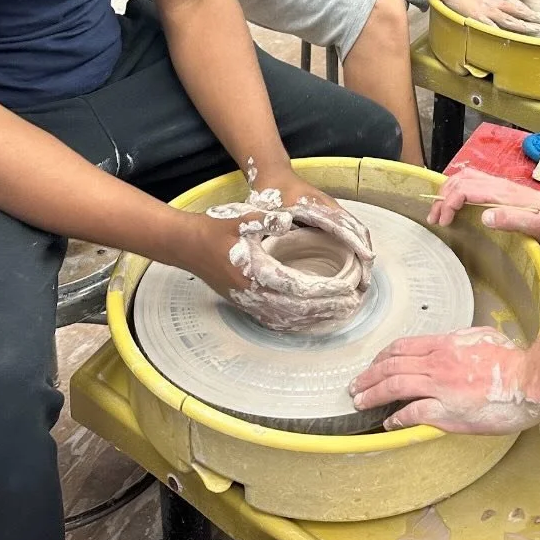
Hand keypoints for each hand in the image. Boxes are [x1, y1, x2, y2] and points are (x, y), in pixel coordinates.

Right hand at [202, 181, 373, 331]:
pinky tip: (310, 321)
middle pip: (297, 309)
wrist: (186, 246)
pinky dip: (295, 323)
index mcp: (255, 271)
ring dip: (314, 319)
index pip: (298, 287)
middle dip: (327, 309)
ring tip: (339, 315)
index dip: (325, 290)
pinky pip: (274, 320)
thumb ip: (266, 218)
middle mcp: (252, 293)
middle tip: (353, 305)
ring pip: (287, 319)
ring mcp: (247, 302)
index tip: (348, 289)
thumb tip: (288, 219)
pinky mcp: (244, 304)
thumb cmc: (216, 228)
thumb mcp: (242, 217)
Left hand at [349, 328, 539, 433]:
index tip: (373, 364)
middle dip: (368, 376)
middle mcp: (437, 364)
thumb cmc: (511, 361)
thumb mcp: (482, 337)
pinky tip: (389, 422)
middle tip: (355, 386)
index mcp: (444, 345)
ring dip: (373, 394)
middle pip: (391, 366)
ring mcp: (440, 388)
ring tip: (360, 402)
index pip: (402, 348)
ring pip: (395, 387)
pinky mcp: (446, 411)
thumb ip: (460, 341)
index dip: (382, 356)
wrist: (527, 381)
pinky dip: (397, 418)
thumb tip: (449, 343)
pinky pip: (412, 413)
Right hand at [427, 168, 539, 246]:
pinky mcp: (497, 187)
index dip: (449, 204)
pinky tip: (454, 202)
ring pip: (463, 177)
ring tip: (440, 210)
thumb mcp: (534, 226)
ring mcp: (496, 184)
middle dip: (442, 198)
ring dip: (447, 191)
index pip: (465, 190)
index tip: (444, 222)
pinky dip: (456, 189)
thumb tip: (484, 216)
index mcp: (500, 193)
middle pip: (459, 181)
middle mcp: (495, 184)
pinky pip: (470, 181)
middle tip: (435, 218)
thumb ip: (511, 220)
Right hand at [444, 0, 539, 34]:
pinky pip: (491, 28)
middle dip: (532, 21)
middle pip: (518, 15)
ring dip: (521, 27)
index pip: (521, 6)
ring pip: (508, 22)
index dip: (533, 14)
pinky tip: (508, 39)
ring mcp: (487, 12)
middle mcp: (497, 4)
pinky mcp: (477, 18)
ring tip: (533, 31)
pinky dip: (500, 33)